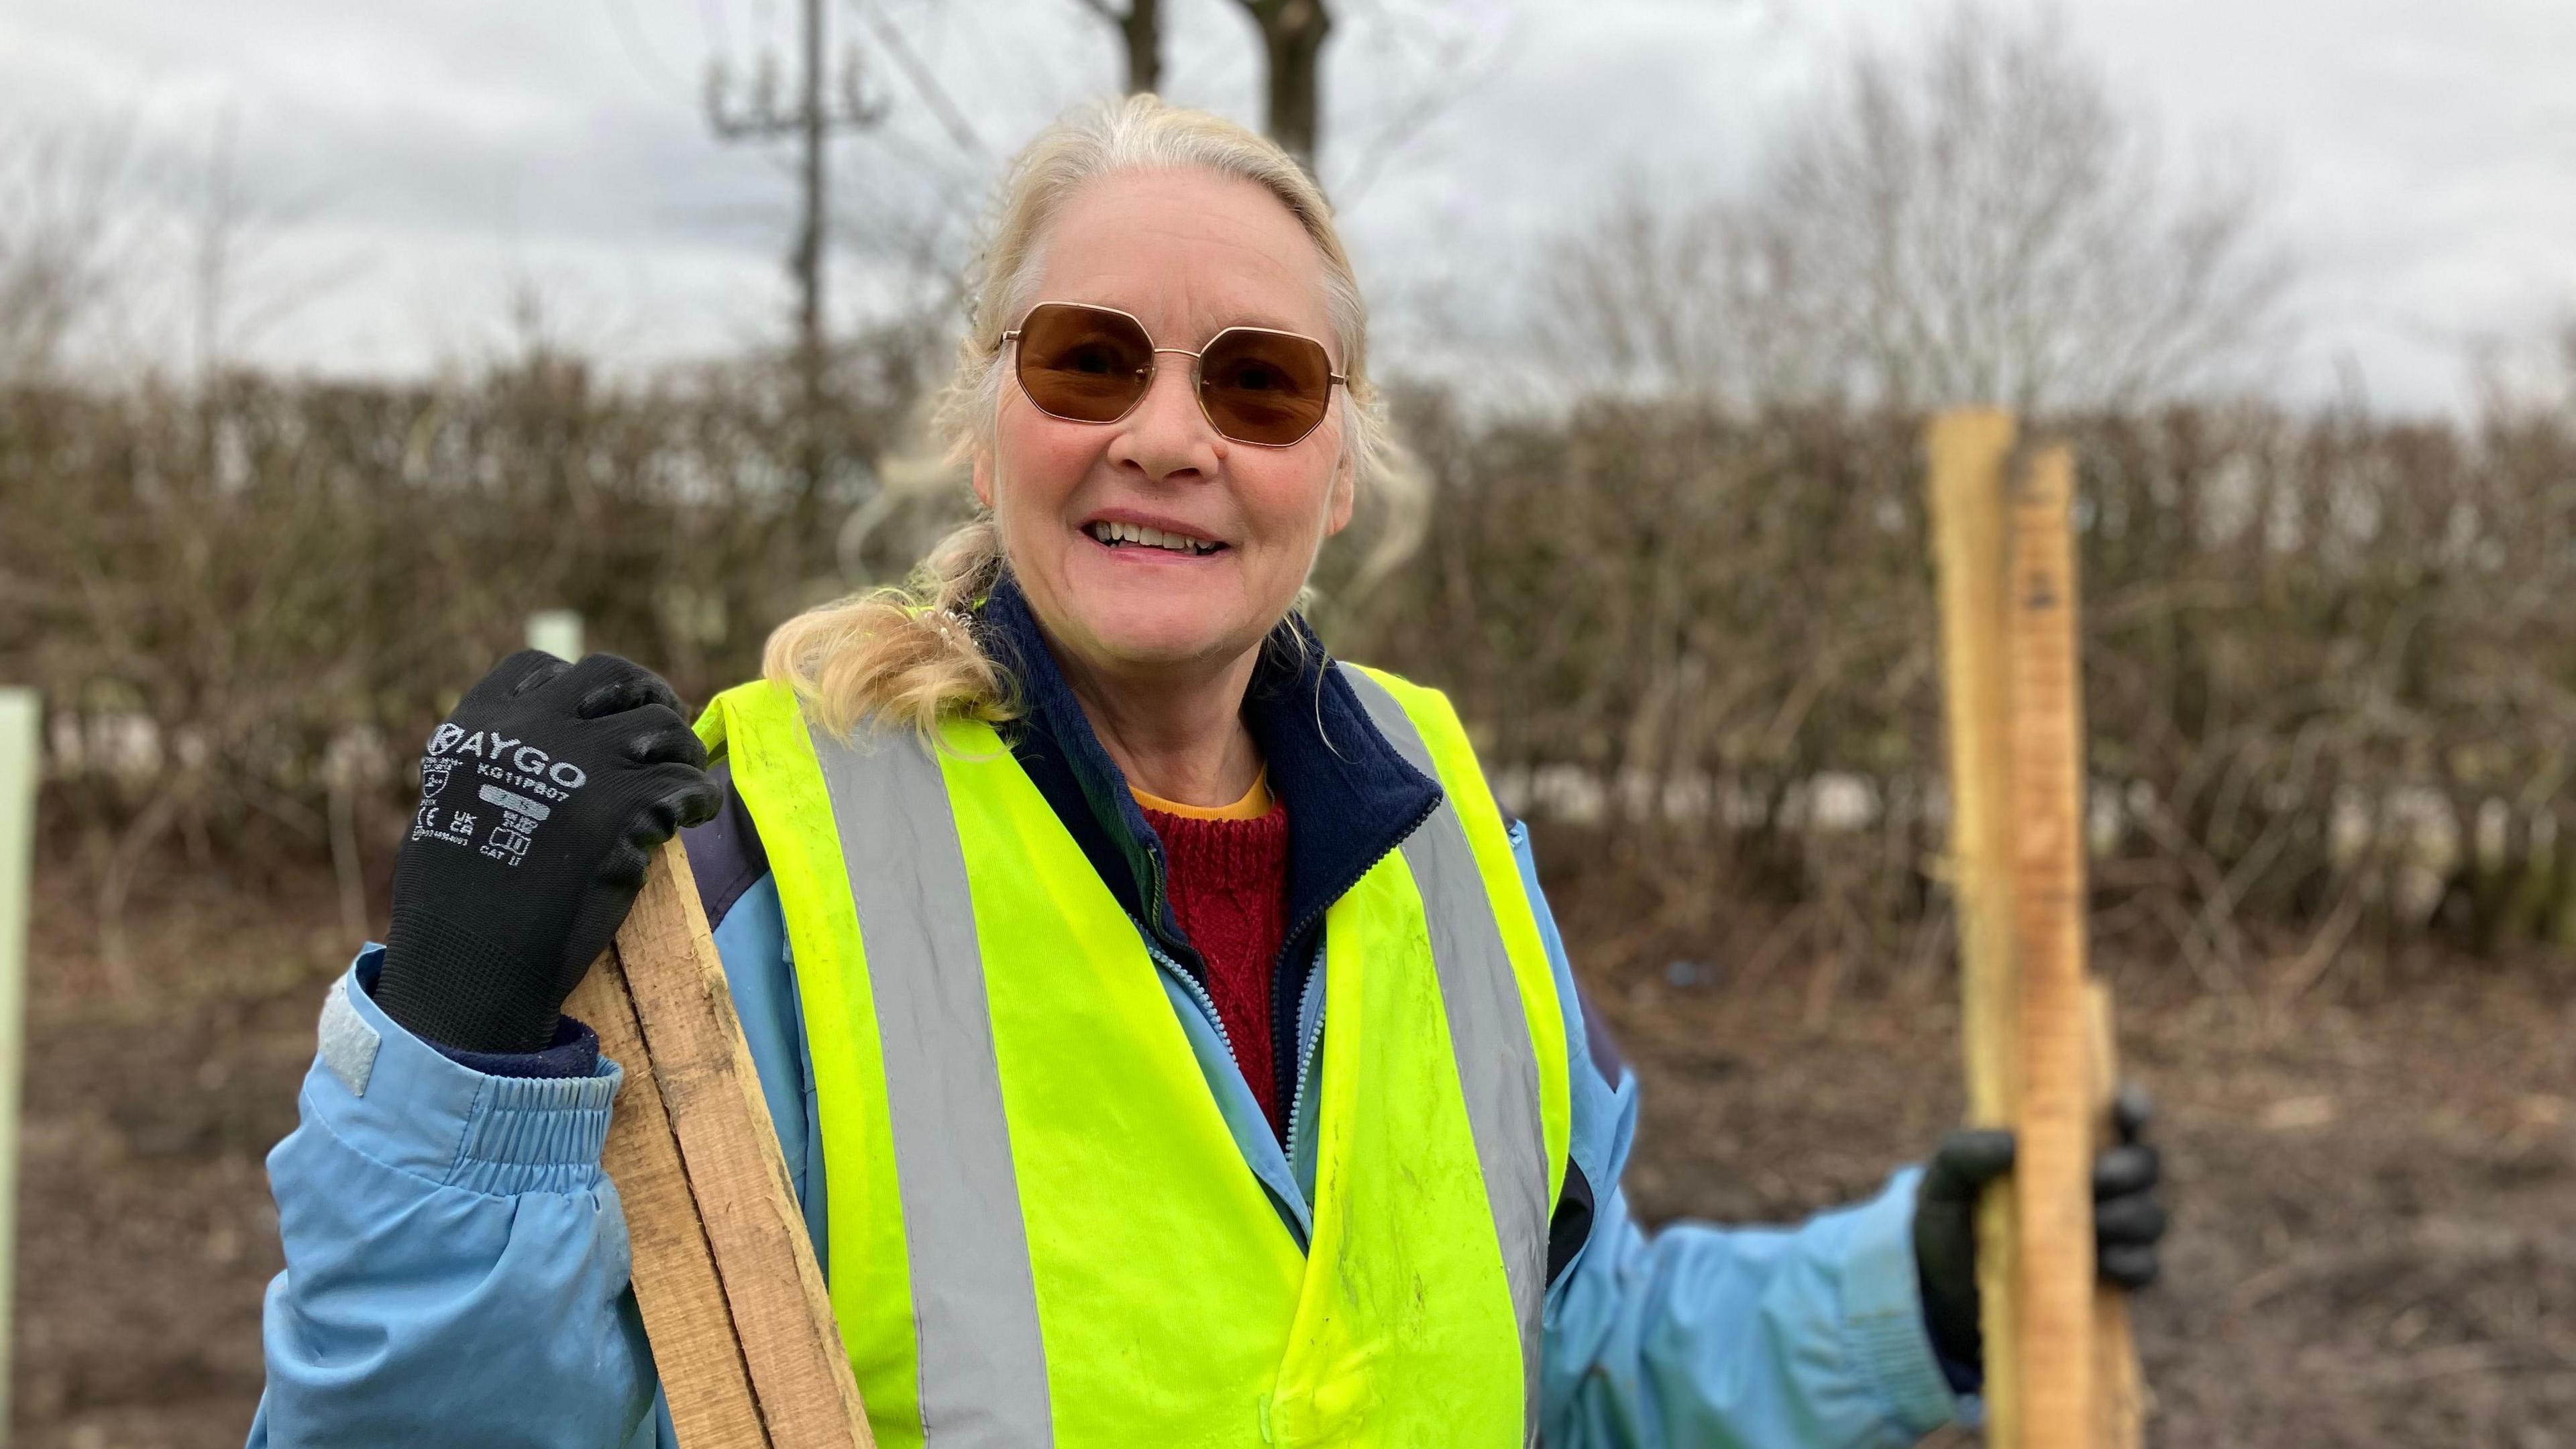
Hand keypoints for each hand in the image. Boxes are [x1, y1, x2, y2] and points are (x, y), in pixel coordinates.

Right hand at [373, 651, 722, 1053]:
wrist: (471, 962)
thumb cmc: (456, 904)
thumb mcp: (457, 805)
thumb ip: (502, 763)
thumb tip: (559, 751)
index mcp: (477, 727)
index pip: (539, 667)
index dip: (582, 691)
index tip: (603, 717)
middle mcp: (530, 729)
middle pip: (613, 675)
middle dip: (648, 698)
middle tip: (663, 739)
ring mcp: (581, 762)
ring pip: (664, 726)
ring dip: (681, 754)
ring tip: (680, 786)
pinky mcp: (624, 805)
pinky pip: (687, 784)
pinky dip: (698, 801)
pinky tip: (692, 818)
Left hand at [1913, 1085, 2163, 1370]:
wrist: (1943, 1291)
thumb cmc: (1948, 1220)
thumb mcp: (1943, 1182)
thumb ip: (1964, 1153)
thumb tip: (2011, 1144)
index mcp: (2063, 1145)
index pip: (2116, 1114)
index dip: (2132, 1107)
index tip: (2124, 1114)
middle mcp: (2096, 1183)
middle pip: (2145, 1163)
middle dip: (2130, 1169)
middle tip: (2097, 1179)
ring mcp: (2108, 1231)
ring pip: (2150, 1215)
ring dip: (2129, 1217)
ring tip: (2092, 1225)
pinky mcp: (2110, 1278)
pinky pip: (2146, 1267)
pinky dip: (2133, 1262)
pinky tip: (2104, 1262)